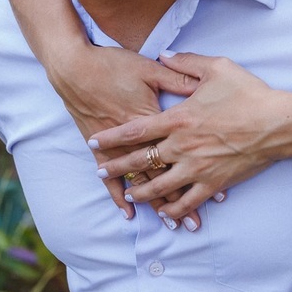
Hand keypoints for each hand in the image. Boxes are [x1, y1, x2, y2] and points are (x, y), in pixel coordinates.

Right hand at [46, 42, 201, 227]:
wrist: (74, 68)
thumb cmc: (114, 65)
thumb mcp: (150, 68)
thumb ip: (178, 78)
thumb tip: (203, 85)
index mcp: (152, 118)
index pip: (181, 150)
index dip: (199, 170)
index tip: (216, 190)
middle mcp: (136, 139)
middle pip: (162, 174)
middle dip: (181, 199)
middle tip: (196, 223)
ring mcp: (116, 147)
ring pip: (140, 181)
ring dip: (156, 204)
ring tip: (171, 225)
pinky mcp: (99, 149)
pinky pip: (110, 179)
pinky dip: (119, 197)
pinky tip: (129, 214)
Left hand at [90, 51, 291, 218]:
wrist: (278, 123)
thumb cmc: (248, 93)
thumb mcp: (217, 67)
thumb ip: (186, 62)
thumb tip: (164, 54)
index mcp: (179, 119)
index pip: (135, 130)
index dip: (113, 137)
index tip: (95, 140)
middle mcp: (182, 146)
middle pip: (140, 161)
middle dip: (117, 167)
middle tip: (101, 171)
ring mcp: (197, 167)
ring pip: (159, 186)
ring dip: (140, 191)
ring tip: (127, 194)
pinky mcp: (213, 182)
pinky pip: (187, 200)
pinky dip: (173, 208)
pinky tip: (164, 213)